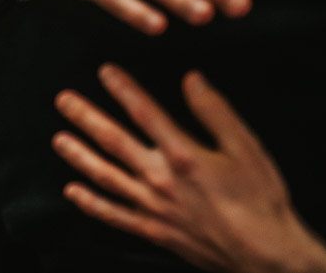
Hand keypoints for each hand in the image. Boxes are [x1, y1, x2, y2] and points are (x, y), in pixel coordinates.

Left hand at [52, 65, 325, 272]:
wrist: (266, 256)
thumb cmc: (260, 200)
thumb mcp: (246, 149)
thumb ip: (215, 112)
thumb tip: (192, 79)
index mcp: (183, 155)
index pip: (144, 112)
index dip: (122, 89)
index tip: (104, 71)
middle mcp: (160, 179)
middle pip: (113, 141)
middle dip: (85, 118)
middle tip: (63, 100)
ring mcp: (153, 206)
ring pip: (105, 176)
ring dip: (79, 156)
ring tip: (59, 139)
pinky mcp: (153, 230)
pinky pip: (114, 215)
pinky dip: (90, 204)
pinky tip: (72, 192)